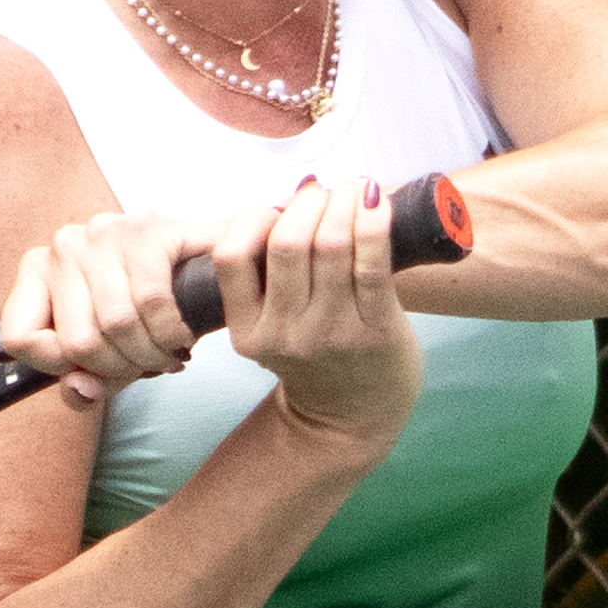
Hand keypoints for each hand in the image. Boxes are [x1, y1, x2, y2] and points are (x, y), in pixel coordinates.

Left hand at [0, 206, 207, 403]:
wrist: (209, 270)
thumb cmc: (148, 312)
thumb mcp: (108, 355)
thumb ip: (83, 385)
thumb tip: (80, 389)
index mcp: (37, 271)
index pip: (18, 339)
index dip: (60, 369)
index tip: (96, 368)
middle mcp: (62, 246)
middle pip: (76, 342)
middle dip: (120, 370)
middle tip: (146, 367)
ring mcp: (102, 233)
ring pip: (117, 324)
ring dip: (152, 356)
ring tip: (166, 355)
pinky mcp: (146, 228)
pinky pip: (153, 303)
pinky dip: (172, 333)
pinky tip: (181, 336)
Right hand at [213, 170, 420, 460]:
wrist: (351, 417)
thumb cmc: (314, 355)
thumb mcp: (269, 326)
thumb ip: (268, 274)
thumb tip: (301, 193)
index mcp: (246, 330)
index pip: (230, 257)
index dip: (254, 217)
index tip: (279, 209)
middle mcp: (284, 334)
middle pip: (287, 242)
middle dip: (309, 202)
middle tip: (325, 194)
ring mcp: (330, 333)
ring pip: (331, 244)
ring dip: (344, 201)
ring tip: (355, 190)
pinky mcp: (374, 330)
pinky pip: (372, 261)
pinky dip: (375, 220)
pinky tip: (377, 201)